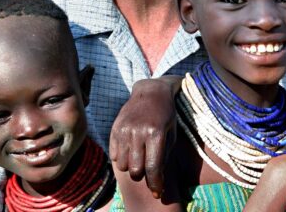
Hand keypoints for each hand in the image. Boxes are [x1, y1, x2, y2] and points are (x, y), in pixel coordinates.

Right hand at [109, 76, 180, 197]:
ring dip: (131, 167)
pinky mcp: (115, 128)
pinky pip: (114, 155)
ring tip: (139, 158)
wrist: (151, 92)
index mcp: (155, 133)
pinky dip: (122, 158)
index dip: (156, 184)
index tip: (158, 192)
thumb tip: (157, 179)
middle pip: (136, 170)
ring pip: (123, 165)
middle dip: (143, 175)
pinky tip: (131, 150)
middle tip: (148, 170)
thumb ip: (164, 156)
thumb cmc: (166, 114)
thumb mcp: (171, 133)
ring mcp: (124, 130)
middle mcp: (138, 131)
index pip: (153, 167)